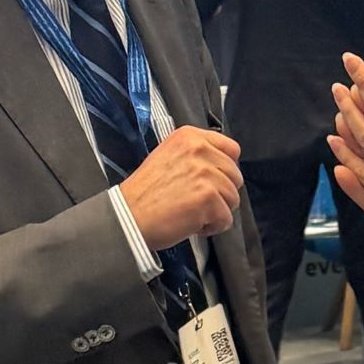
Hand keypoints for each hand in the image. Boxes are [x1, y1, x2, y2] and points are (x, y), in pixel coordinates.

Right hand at [119, 125, 243, 247]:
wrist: (128, 216)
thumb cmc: (145, 193)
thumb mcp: (168, 157)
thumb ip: (195, 156)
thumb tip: (222, 167)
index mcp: (189, 136)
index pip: (231, 149)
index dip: (225, 169)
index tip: (211, 181)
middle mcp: (199, 150)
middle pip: (235, 176)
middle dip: (221, 193)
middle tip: (195, 200)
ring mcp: (205, 173)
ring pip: (233, 198)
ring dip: (216, 211)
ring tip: (191, 211)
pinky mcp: (209, 198)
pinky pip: (226, 219)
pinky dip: (212, 227)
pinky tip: (191, 222)